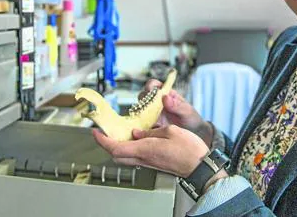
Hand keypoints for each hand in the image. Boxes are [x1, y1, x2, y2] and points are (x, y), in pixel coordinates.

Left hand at [93, 125, 208, 177]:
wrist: (200, 166)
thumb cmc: (189, 150)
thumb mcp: (170, 131)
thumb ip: (150, 131)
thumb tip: (137, 133)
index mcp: (145, 149)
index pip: (115, 147)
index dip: (103, 140)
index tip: (96, 132)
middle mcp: (143, 158)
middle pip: (117, 154)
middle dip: (107, 143)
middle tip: (105, 132)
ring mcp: (148, 162)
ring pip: (125, 156)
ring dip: (118, 146)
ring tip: (118, 133)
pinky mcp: (153, 163)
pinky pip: (135, 156)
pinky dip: (129, 147)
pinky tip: (135, 138)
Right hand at [140, 80, 213, 146]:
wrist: (193, 135)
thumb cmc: (191, 119)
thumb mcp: (187, 112)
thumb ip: (177, 105)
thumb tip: (165, 97)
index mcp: (164, 94)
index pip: (152, 85)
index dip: (150, 86)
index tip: (150, 91)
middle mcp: (155, 103)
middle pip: (142, 97)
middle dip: (143, 101)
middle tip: (148, 109)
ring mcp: (150, 114)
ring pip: (139, 111)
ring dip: (140, 115)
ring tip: (149, 122)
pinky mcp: (148, 126)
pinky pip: (140, 125)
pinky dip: (141, 127)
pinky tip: (148, 131)